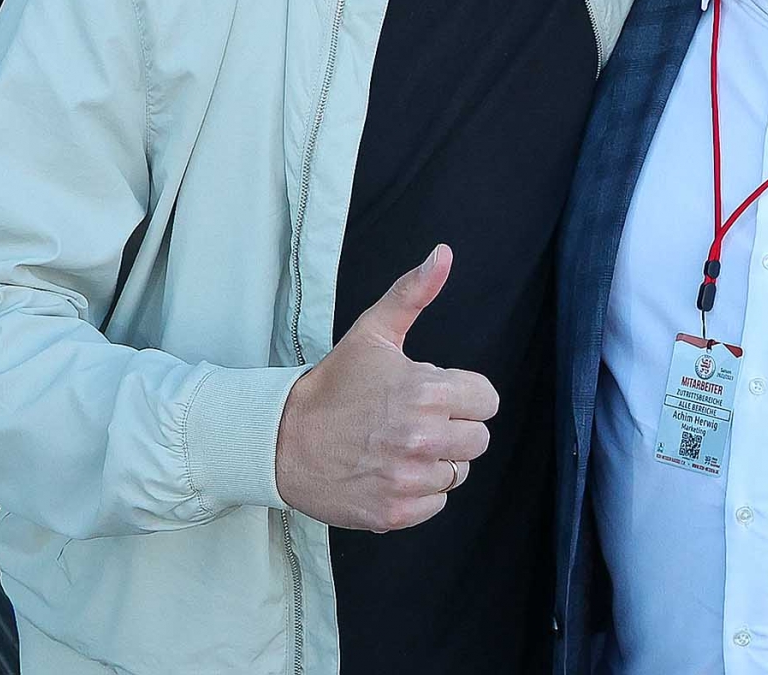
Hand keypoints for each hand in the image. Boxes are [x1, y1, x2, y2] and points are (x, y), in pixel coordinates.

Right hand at [273, 245, 497, 531]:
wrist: (280, 440)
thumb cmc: (333, 386)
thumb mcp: (373, 332)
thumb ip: (413, 293)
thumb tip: (443, 254)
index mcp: (428, 392)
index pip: (487, 401)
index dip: (462, 396)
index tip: (432, 396)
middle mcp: (423, 438)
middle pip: (477, 440)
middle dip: (452, 429)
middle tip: (412, 421)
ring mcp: (409, 478)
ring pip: (458, 473)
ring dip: (436, 462)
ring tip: (398, 446)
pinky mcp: (395, 512)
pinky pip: (435, 504)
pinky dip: (417, 492)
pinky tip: (389, 471)